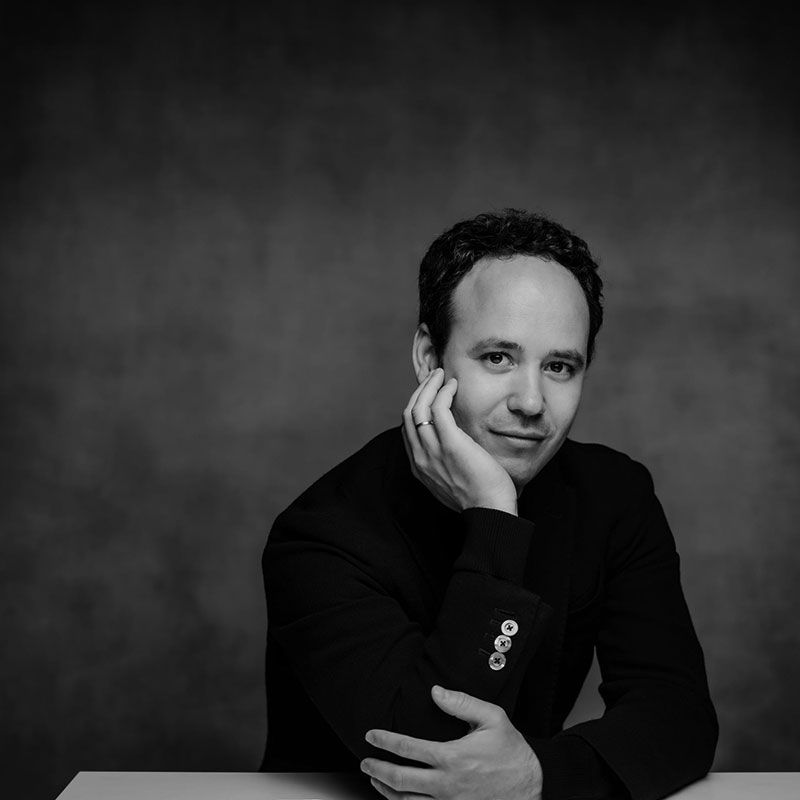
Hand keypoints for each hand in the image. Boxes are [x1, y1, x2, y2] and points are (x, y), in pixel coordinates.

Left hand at [362, 685, 541, 799]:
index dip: (385, 741)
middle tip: (365, 762)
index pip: (407, 748)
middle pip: (399, 780)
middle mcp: (446, 784)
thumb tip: (435, 692)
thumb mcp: (492, 718)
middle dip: (377, 770)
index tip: (371, 736)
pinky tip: (400, 799)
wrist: (533, 785)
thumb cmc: (512, 752)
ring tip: (375, 781)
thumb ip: (461, 703)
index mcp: (452, 757)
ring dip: (386, 791)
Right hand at [402, 368, 516, 514]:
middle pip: (408, 414)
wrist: (491, 512)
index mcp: (419, 467)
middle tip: (434, 378)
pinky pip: (438, 409)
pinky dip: (442, 392)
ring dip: (428, 386)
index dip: (417, 406)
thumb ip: (447, 462)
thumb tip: (456, 444)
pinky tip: (453, 386)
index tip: (431, 394)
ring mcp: (432, 451)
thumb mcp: (455, 479)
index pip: (408, 428)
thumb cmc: (482, 498)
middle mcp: (420, 458)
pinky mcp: (450, 444)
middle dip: (419, 392)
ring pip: (418, 408)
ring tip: (441, 375)